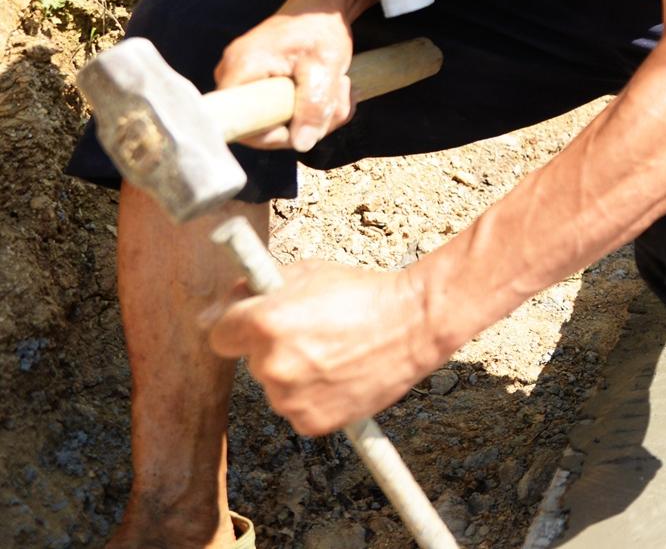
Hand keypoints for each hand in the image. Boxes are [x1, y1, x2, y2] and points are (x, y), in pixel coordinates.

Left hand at [207, 260, 443, 436]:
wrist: (415, 323)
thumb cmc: (363, 293)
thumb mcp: (307, 272)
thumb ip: (261, 288)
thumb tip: (226, 304)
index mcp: (263, 324)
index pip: (219, 334)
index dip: (238, 327)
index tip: (253, 326)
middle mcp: (271, 364)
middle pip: (253, 361)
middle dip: (274, 348)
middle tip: (314, 334)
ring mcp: (290, 398)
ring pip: (278, 387)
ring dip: (296, 374)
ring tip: (337, 354)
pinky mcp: (311, 423)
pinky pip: (299, 409)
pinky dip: (315, 397)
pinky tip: (342, 375)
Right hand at [215, 4, 353, 151]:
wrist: (322, 6)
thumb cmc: (319, 28)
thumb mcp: (325, 66)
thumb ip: (314, 104)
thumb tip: (302, 144)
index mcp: (241, 70)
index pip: (241, 125)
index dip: (275, 134)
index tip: (309, 121)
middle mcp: (234, 77)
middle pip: (263, 127)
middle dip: (308, 122)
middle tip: (340, 97)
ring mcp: (247, 81)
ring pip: (280, 121)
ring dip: (319, 113)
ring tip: (340, 85)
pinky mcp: (262, 84)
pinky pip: (285, 111)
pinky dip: (315, 107)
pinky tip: (334, 89)